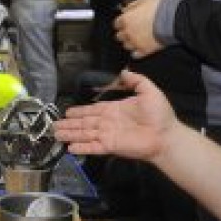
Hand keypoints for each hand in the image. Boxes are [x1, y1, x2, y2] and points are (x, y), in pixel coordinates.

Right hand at [54, 71, 177, 161]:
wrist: (166, 135)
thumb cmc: (160, 115)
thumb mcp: (149, 91)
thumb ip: (136, 80)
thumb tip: (124, 71)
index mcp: (114, 110)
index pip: (92, 111)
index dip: (79, 112)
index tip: (67, 112)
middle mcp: (107, 123)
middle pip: (84, 123)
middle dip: (69, 124)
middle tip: (54, 125)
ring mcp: (108, 135)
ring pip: (84, 134)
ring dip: (70, 134)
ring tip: (56, 134)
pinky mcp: (110, 146)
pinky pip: (92, 146)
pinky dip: (81, 147)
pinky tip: (69, 148)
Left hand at [115, 0, 163, 58]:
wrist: (171, 20)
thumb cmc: (158, 8)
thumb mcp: (143, 0)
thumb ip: (132, 5)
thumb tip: (126, 9)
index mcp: (126, 19)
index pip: (116, 24)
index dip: (121, 23)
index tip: (125, 22)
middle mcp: (127, 32)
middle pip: (119, 36)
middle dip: (124, 33)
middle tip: (132, 30)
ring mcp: (135, 43)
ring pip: (126, 46)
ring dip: (130, 42)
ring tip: (138, 39)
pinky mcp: (144, 50)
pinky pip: (135, 55)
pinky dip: (137, 52)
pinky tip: (141, 47)